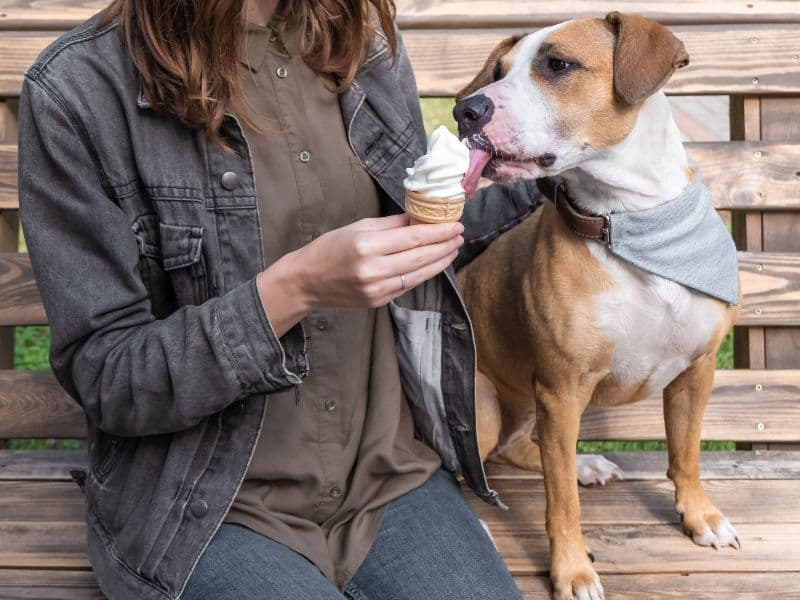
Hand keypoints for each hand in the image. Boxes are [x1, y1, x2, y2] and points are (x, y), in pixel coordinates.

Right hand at [257, 215, 463, 336]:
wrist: (307, 282)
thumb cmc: (329, 248)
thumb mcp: (357, 227)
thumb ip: (390, 224)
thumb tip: (419, 217)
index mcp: (367, 246)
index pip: (413, 238)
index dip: (438, 232)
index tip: (455, 224)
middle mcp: (374, 270)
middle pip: (420, 258)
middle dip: (444, 246)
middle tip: (460, 236)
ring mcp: (377, 289)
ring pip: (418, 275)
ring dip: (440, 262)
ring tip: (453, 249)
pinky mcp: (378, 302)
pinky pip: (408, 286)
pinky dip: (423, 274)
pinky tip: (434, 264)